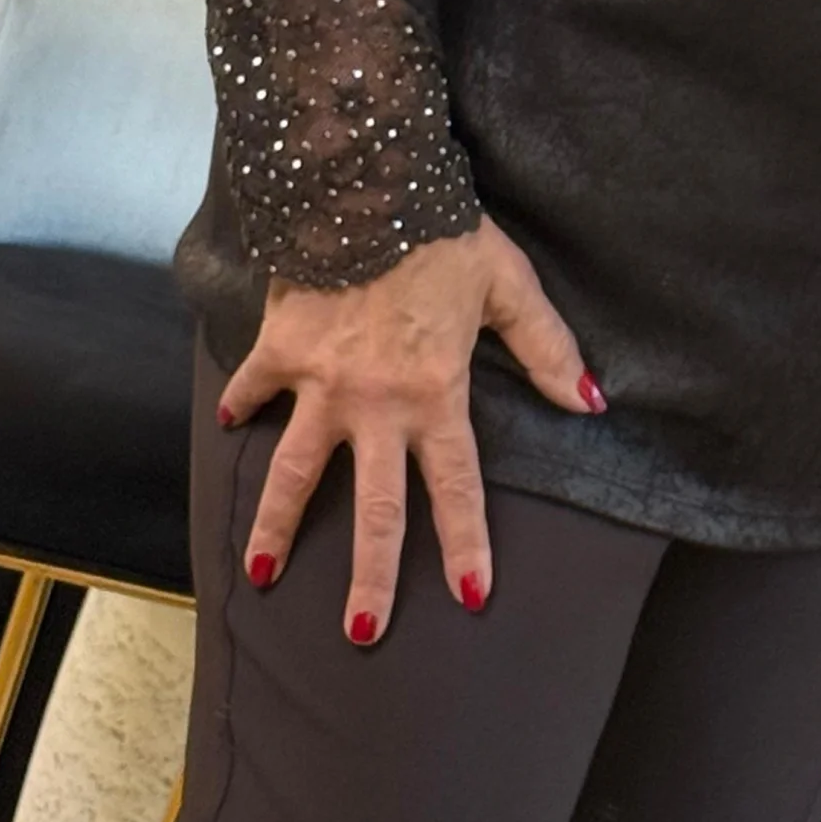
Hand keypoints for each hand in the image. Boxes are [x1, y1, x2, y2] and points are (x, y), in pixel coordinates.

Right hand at [217, 214, 605, 643]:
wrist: (363, 185)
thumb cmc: (443, 232)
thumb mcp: (508, 285)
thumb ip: (547, 348)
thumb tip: (591, 400)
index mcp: (436, 393)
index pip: (456, 486)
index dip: (466, 543)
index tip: (471, 596)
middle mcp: (376, 404)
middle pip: (375, 508)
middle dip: (371, 577)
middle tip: (362, 636)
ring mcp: (320, 383)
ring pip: (296, 473)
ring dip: (277, 527)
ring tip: (260, 575)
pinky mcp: (280, 350)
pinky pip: (254, 388)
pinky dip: (240, 404)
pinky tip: (229, 426)